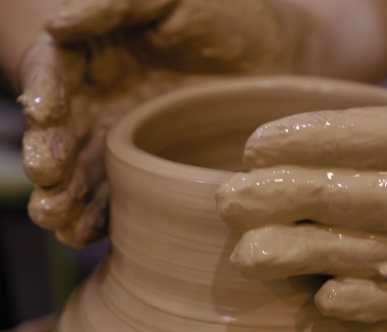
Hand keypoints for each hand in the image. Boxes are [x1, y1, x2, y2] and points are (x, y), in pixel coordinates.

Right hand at [18, 0, 297, 246]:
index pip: (56, 72)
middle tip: (49, 180)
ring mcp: (127, 138)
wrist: (281, 54)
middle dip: (51, 158)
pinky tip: (86, 234)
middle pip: (62, 130)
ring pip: (84, 169)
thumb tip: (57, 24)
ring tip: (60, 220)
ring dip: (66, 197)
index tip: (45, 116)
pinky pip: (119, 193)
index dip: (46, 94)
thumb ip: (116, 6)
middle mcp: (104, 98)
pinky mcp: (153, 167)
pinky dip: (100, 215)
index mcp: (99, 54)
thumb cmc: (229, 14)